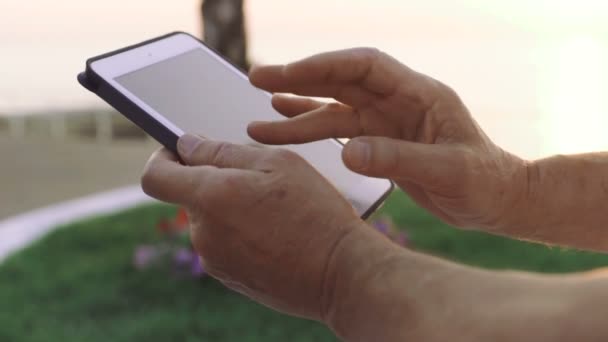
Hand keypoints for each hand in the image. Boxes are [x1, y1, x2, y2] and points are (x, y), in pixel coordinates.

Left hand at [140, 134, 392, 320]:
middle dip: (216, 182)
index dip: (164, 157)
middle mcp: (204, 233)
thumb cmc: (316, 212)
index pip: (156, 176)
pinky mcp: (229, 277)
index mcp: (211, 197)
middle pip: (190, 196)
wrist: (341, 274)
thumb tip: (186, 144)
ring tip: (275, 212)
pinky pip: (224, 244)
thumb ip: (223, 151)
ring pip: (211, 220)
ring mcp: (215, 260)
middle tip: (260, 182)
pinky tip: (275, 234)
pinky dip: (241, 233)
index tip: (182, 151)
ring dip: (232, 208)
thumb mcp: (278, 163)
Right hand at [248, 48, 529, 230]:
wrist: (496, 199)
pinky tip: (286, 126)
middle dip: (298, 79)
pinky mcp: (380, 142)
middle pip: (339, 82)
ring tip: (257, 121)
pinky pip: (338, 131)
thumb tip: (348, 152)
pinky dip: (311, 129)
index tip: (288, 74)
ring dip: (296, 112)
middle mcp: (398, 102)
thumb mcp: (449, 171)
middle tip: (257, 78)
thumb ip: (398, 160)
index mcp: (419, 94)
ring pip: (332, 109)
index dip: (324, 66)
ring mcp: (387, 122)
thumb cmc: (484, 182)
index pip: (364, 67)